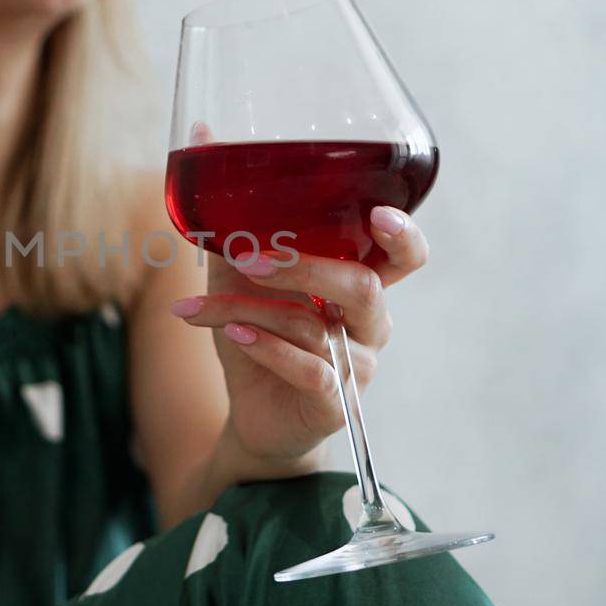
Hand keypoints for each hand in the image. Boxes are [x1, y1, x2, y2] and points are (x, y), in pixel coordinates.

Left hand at [170, 206, 430, 472]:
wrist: (253, 413)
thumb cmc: (258, 339)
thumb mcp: (243, 288)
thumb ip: (239, 244)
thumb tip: (211, 192)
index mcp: (360, 288)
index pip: (403, 258)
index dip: (402, 236)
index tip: (377, 215)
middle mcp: (370, 326)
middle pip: (362, 287)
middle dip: (304, 267)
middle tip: (248, 260)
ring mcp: (357, 367)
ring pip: (312, 327)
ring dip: (248, 311)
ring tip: (201, 308)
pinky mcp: (336, 403)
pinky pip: (310, 370)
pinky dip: (266, 348)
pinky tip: (234, 335)